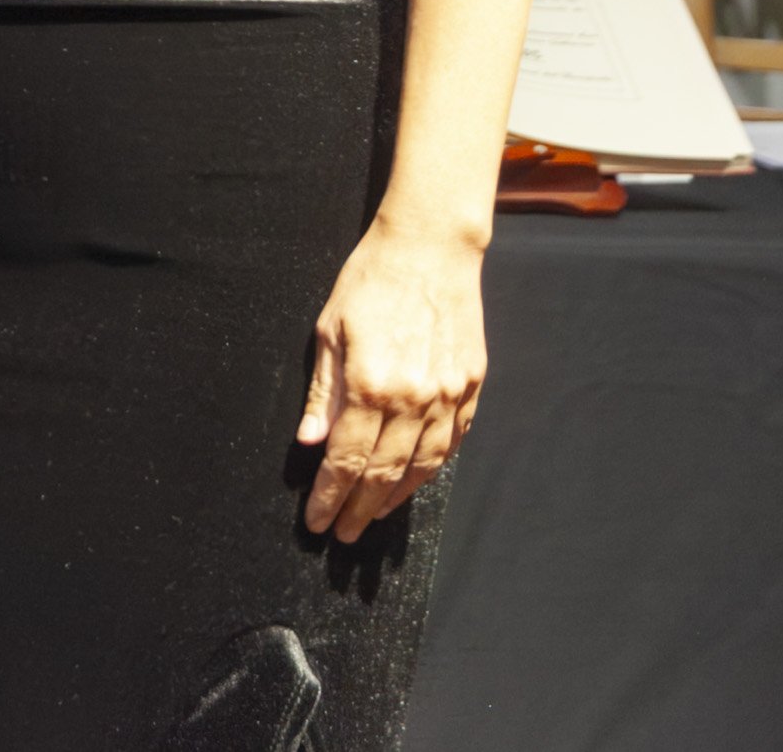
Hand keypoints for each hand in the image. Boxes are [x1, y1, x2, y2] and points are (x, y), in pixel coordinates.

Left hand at [297, 219, 485, 544]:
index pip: (346, 460)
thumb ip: (324, 392)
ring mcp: (448, 395)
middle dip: (358, 509)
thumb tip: (311, 443)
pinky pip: (451, 443)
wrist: (430, 248)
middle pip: (382, 473)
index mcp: (371, 384)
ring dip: (395, 498)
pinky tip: (413, 482)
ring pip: (422, 467)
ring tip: (374, 517)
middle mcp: (413, 398)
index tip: (318, 521)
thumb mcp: (330, 329)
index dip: (330, 496)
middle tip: (343, 534)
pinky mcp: (471, 387)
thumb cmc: (371, 281)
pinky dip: (430, 470)